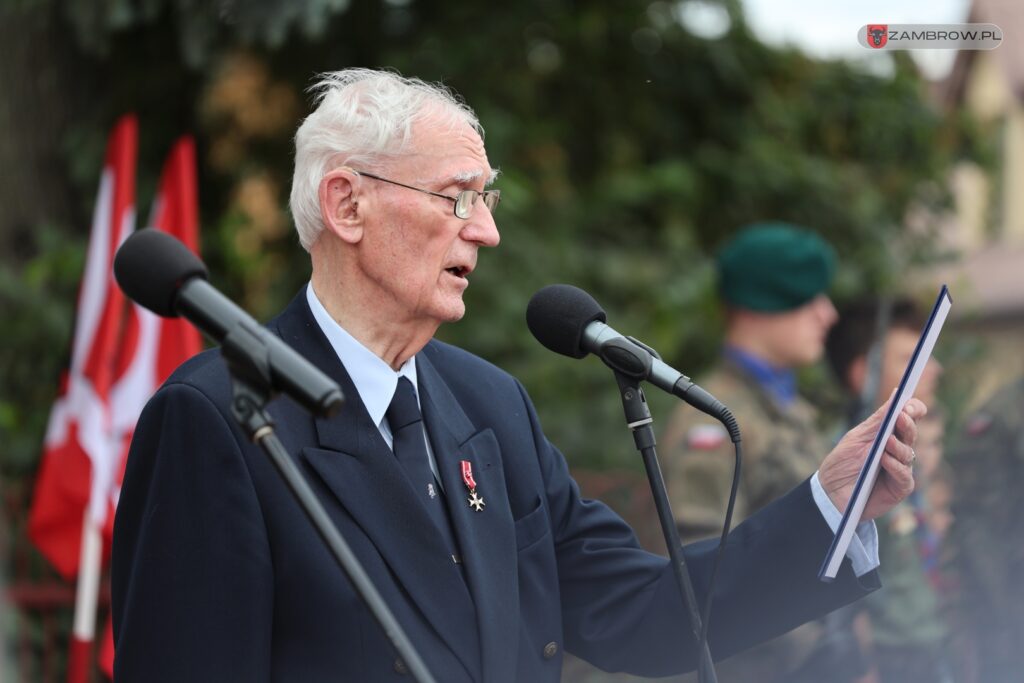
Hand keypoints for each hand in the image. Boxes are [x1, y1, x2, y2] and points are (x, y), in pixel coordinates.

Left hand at [818, 395, 926, 520]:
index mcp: (889, 433)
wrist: (829, 493)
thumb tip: (896, 393)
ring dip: (898, 446)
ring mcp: (901, 469)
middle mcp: (898, 450)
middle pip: (911, 433)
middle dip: (907, 424)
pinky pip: (904, 475)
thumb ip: (877, 420)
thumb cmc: (842, 464)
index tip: (908, 404)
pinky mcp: (900, 488)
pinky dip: (895, 466)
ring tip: (887, 442)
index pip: (909, 417)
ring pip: (908, 454)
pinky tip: (885, 460)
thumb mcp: (857, 438)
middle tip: (901, 417)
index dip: (913, 409)